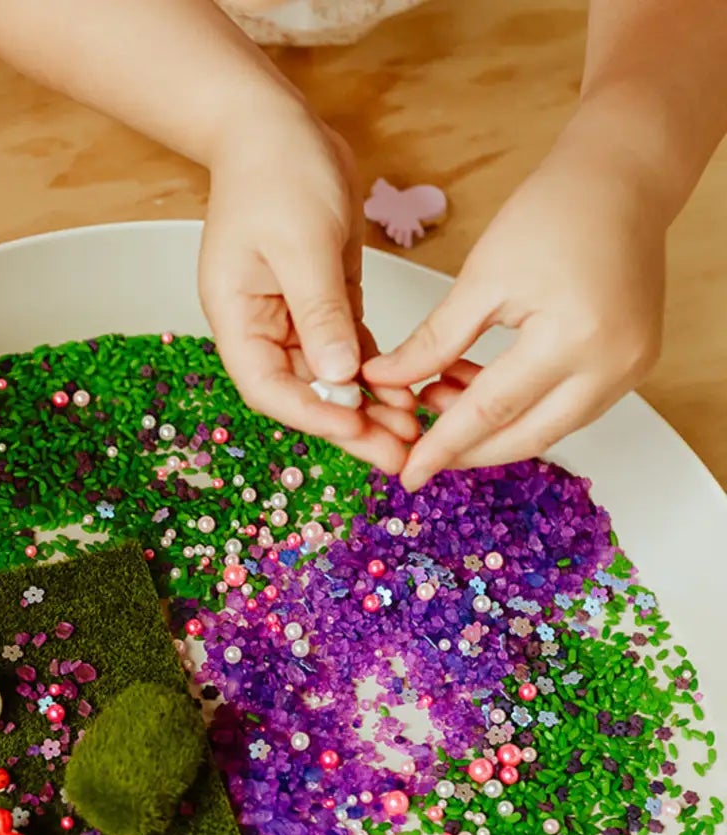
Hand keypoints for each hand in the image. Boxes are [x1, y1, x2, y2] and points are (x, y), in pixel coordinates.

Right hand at [199, 112, 419, 473]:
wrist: (275, 128)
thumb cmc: (275, 173)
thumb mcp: (302, 242)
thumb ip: (320, 310)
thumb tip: (339, 376)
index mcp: (237, 318)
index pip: (270, 387)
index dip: (313, 415)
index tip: (357, 432)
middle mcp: (261, 328)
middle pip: (304, 394)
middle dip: (350, 427)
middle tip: (398, 456)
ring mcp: (292, 318)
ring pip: (331, 380)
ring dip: (369, 408)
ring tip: (413, 432)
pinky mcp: (323, 303)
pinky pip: (349, 352)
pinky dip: (376, 376)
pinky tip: (407, 396)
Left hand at [364, 154, 665, 491]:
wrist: (622, 180)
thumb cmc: (556, 211)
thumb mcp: (480, 279)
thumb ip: (433, 341)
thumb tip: (382, 382)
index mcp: (573, 337)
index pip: (491, 411)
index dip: (443, 445)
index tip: (407, 473)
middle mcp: (612, 363)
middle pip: (524, 436)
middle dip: (466, 451)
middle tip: (417, 449)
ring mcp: (629, 368)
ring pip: (546, 429)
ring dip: (489, 428)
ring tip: (436, 395)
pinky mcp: (633, 364)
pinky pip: (567, 408)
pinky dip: (520, 409)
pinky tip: (475, 386)